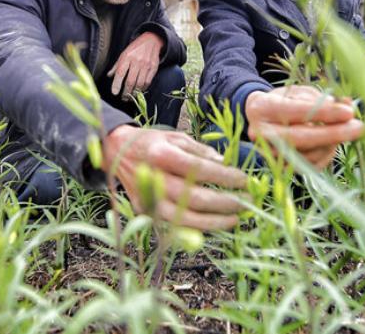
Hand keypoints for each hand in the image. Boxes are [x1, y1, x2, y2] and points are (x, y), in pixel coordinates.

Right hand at [102, 126, 247, 230]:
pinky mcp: (146, 212)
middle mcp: (153, 179)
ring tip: (236, 219)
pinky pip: (176, 225)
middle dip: (226, 203)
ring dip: (215, 222)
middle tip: (247, 202)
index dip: (225, 177)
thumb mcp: (177, 138)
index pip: (200, 170)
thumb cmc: (153, 143)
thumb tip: (225, 164)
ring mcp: (148, 199)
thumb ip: (200, 151)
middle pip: (195, 198)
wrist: (117, 153)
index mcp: (162, 155)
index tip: (244, 180)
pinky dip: (198, 228)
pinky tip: (215, 224)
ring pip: (185, 218)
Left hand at [108, 31, 163, 97]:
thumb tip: (109, 76)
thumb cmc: (135, 49)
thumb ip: (117, 66)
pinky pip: (148, 82)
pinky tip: (139, 91)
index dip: (116, 84)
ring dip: (134, 93)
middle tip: (123, 98)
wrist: (151, 41)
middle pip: (130, 81)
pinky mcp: (154, 68)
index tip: (114, 93)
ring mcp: (146, 65)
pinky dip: (143, 89)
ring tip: (130, 97)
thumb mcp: (123, 54)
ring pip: (140, 83)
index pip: (120, 73)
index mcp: (127, 57)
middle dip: (126, 92)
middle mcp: (137, 61)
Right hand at [244, 85, 364, 169]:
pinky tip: (331, 143)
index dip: (325, 113)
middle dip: (333, 133)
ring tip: (343, 130)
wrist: (261, 119)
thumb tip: (347, 105)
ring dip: (332, 143)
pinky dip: (326, 154)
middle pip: (301, 137)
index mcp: (262, 107)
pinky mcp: (280, 167)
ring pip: (308, 154)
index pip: (297, 111)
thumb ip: (321, 98)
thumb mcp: (300, 92)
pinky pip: (311, 166)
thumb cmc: (285, 101)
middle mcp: (260, 133)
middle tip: (358, 128)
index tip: (348, 112)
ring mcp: (269, 153)